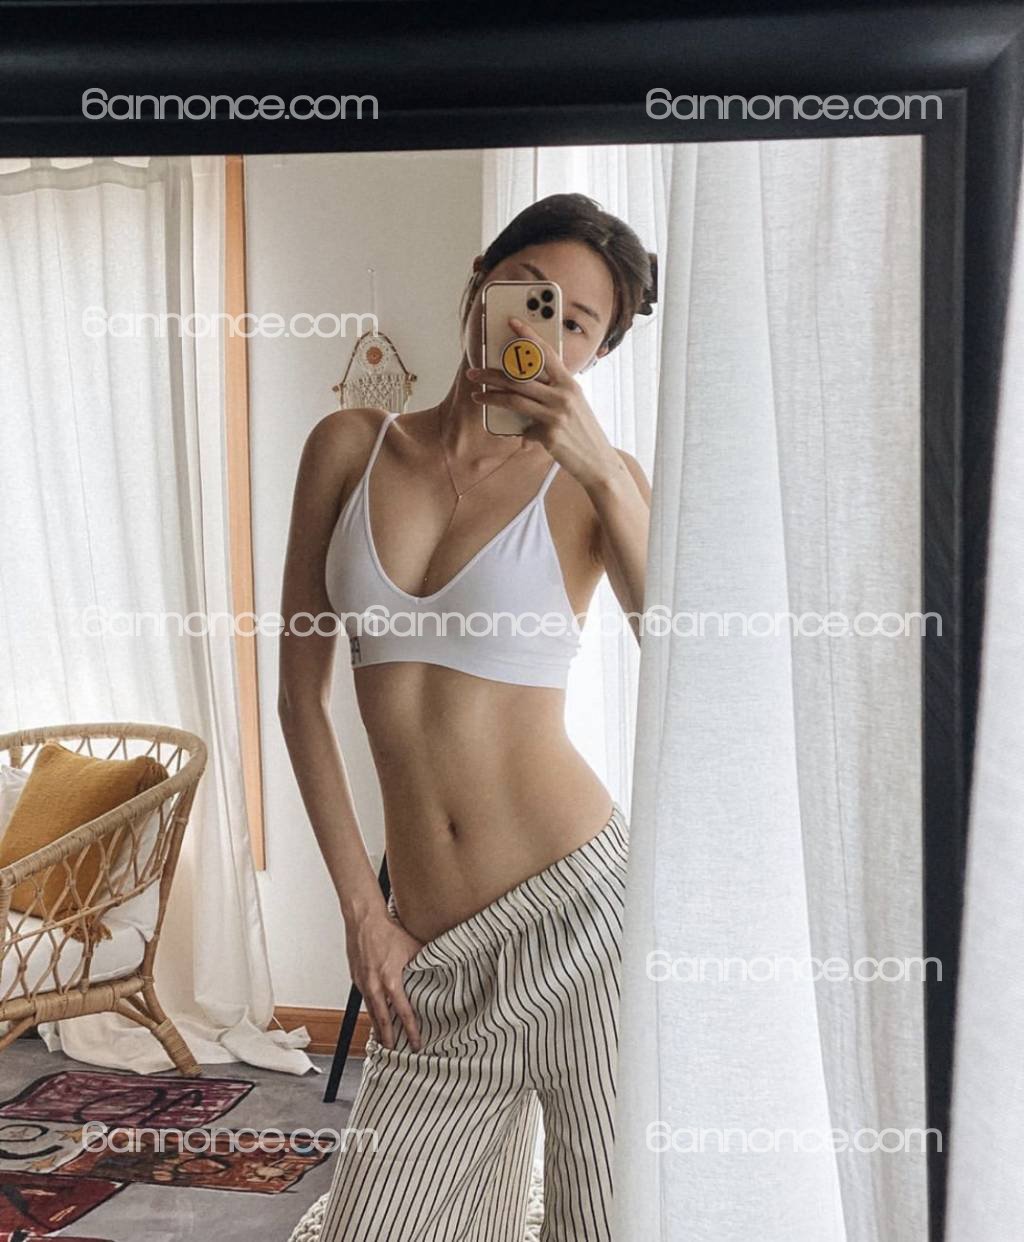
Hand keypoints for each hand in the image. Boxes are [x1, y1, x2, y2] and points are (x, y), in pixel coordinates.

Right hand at [345, 905, 423, 1051]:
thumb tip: (440, 969)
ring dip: (377, 1026)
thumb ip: (424, 963)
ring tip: (383, 1039)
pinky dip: (370, 1008)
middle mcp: (374, 986)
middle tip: (394, 1052)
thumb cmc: (388, 931)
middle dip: (388, 1038)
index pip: (404, 1013)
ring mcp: (363, 983)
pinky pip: (365, 999)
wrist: (364, 920)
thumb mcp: (413, 948)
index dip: (411, 1031)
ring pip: (371, 1011)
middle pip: (382, 1020)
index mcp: (391, 981)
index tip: (416, 1044)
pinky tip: (375, 1012)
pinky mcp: (355, 978)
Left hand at [466, 315, 620, 490]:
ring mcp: (556, 414)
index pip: (546, 352)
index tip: (512, 322)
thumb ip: (553, 394)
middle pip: (520, 377)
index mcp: (569, 383)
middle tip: (474, 372)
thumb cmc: (583, 432)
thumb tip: (525, 389)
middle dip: (492, 373)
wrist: (598, 461)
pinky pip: (524, 429)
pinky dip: (520, 433)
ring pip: (514, 399)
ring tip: (476, 395)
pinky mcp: (549, 434)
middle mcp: (563, 395)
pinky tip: (520, 438)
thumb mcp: (574, 405)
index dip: (528, 335)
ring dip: (490, 396)